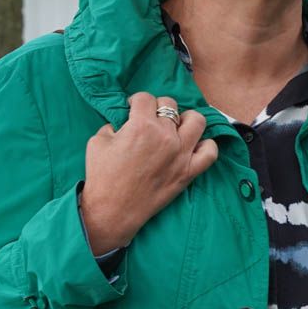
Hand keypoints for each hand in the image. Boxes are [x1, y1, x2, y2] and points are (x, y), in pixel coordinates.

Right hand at [81, 92, 217, 250]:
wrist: (113, 210)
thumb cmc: (102, 177)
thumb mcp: (97, 142)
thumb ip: (113, 125)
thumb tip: (123, 123)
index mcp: (141, 126)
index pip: (146, 98)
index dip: (137, 101)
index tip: (133, 109)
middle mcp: (165, 136)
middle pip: (170, 105)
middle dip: (158, 108)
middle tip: (150, 120)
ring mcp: (181, 154)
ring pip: (197, 120)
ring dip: (186, 119)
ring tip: (176, 126)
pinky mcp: (189, 172)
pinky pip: (210, 152)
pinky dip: (206, 145)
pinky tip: (193, 145)